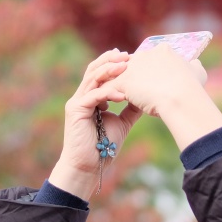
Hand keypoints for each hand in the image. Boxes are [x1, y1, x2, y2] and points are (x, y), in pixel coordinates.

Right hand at [49, 50, 143, 199]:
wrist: (89, 166)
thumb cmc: (103, 146)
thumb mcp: (122, 122)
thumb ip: (130, 108)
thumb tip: (146, 97)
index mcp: (91, 97)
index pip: (100, 73)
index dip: (113, 63)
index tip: (132, 57)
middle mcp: (82, 96)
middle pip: (94, 70)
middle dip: (110, 60)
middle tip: (127, 55)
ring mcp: (77, 102)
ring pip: (92, 79)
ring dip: (109, 71)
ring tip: (125, 66)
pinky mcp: (75, 110)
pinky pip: (93, 96)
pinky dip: (108, 93)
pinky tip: (122, 94)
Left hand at [104, 45, 206, 117]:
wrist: (182, 99)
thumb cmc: (192, 89)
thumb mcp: (198, 72)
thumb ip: (193, 67)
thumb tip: (194, 65)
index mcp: (162, 51)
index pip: (148, 59)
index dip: (145, 71)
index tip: (146, 84)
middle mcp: (145, 56)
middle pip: (131, 65)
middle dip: (127, 77)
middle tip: (124, 90)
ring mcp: (133, 67)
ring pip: (118, 75)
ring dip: (113, 85)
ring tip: (109, 98)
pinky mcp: (124, 81)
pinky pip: (110, 87)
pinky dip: (106, 96)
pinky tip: (104, 106)